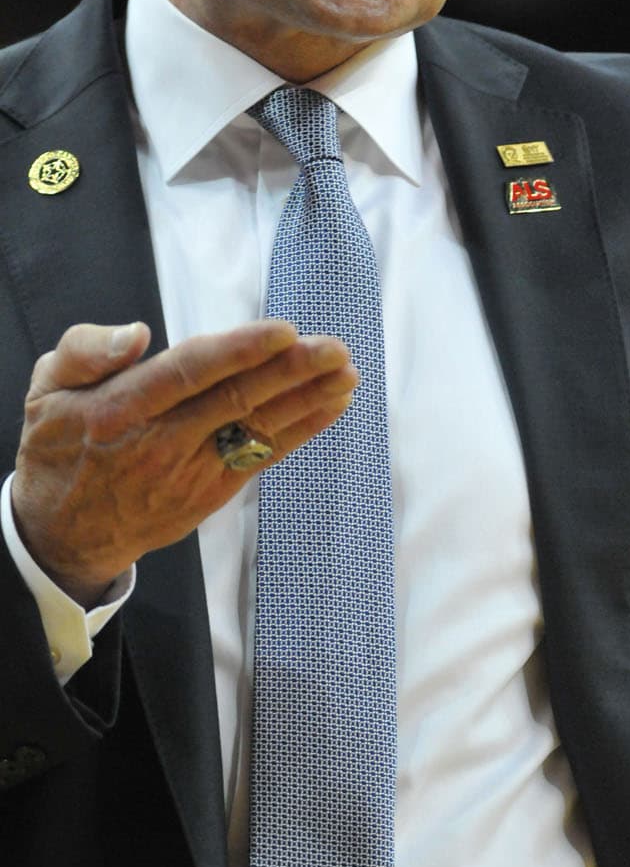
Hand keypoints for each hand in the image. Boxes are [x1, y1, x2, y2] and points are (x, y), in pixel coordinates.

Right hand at [11, 319, 357, 606]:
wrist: (63, 535)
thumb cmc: (60, 448)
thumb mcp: (45, 390)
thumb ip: (85, 351)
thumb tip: (137, 334)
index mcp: (121, 410)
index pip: (188, 374)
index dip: (239, 352)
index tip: (283, 331)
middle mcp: (162, 444)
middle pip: (235, 401)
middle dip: (291, 372)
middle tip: (334, 347)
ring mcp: (191, 473)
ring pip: (258, 430)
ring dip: (308, 399)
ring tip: (346, 372)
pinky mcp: (211, 493)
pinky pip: (263, 456)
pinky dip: (302, 429)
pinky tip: (333, 404)